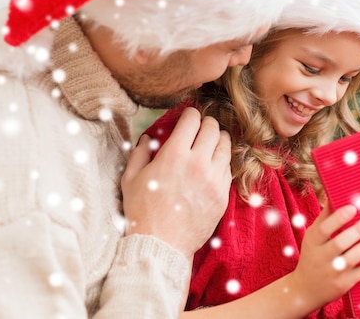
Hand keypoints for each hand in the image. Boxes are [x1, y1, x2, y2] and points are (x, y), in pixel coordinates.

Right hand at [121, 107, 231, 260]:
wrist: (161, 245)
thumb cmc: (141, 211)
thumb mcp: (131, 178)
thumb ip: (139, 153)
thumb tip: (147, 138)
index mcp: (175, 154)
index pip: (193, 119)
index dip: (190, 114)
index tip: (188, 117)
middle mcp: (199, 162)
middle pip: (213, 128)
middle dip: (206, 124)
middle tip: (200, 128)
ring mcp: (214, 179)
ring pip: (226, 145)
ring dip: (217, 140)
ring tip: (210, 143)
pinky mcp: (223, 194)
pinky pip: (228, 168)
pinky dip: (221, 162)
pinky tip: (212, 166)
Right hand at [288, 204, 359, 310]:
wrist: (306, 289)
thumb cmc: (312, 255)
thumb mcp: (312, 237)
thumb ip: (323, 218)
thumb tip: (332, 196)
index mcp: (313, 242)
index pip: (324, 229)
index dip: (338, 218)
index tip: (353, 207)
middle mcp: (321, 258)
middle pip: (339, 244)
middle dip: (357, 232)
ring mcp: (333, 272)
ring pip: (352, 259)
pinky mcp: (344, 284)